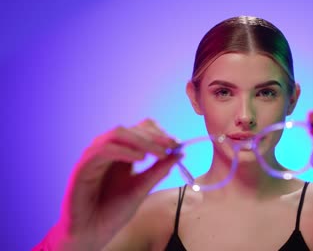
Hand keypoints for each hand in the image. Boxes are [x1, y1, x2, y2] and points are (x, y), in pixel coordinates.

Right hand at [50, 119, 180, 249]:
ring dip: (142, 140)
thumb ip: (158, 170)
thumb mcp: (142, 188)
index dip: (159, 134)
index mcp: (121, 153)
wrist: (92, 233)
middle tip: (171, 145)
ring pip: (118, 134)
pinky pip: (103, 149)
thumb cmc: (114, 212)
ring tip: (159, 152)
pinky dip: (124, 151)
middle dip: (154, 136)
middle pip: (131, 129)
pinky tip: (140, 158)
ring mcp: (95, 156)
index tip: (176, 143)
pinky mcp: (83, 166)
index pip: (140, 131)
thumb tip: (180, 153)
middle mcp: (108, 151)